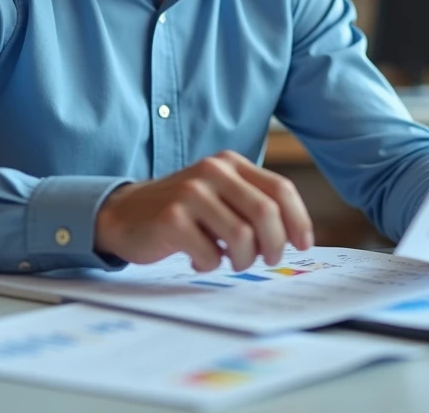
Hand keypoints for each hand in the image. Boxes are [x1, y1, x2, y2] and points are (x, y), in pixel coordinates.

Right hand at [94, 150, 314, 271]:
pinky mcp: (172, 218)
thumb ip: (252, 205)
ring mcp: (191, 193)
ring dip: (242, 260)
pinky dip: (210, 264)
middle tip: (268, 260)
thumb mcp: (219, 195)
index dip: (298, 220)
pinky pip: (210, 253)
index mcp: (230, 163)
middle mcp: (212, 171)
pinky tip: (198, 259)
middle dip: (274, 244)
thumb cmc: (181, 211)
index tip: (303, 245)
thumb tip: (295, 236)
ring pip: (241, 236)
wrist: (124, 214)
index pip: (280, 188)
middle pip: (265, 212)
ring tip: (230, 262)